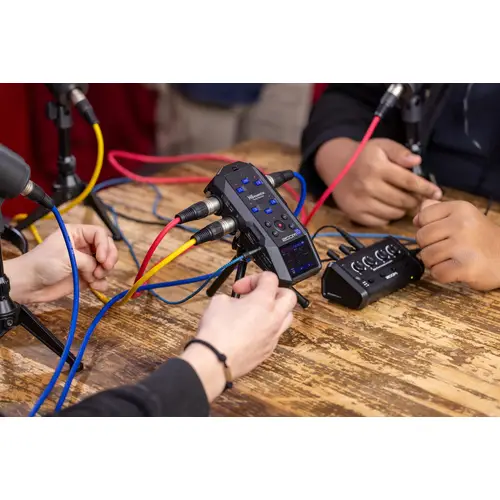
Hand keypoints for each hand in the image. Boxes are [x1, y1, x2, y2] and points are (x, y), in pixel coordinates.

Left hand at [5, 224, 117, 302]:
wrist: (29, 284)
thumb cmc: (42, 264)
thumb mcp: (68, 256)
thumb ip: (88, 260)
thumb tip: (98, 269)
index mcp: (76, 234)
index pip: (100, 234)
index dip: (105, 245)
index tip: (102, 259)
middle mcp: (83, 246)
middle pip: (107, 248)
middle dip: (108, 259)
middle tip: (104, 268)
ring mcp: (85, 262)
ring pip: (106, 264)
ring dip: (104, 272)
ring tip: (94, 278)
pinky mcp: (85, 277)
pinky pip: (101, 279)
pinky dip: (101, 283)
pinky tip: (94, 286)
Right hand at [181, 272, 296, 401]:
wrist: (215, 360)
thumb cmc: (217, 331)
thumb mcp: (219, 301)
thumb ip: (232, 297)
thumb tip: (235, 302)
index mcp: (264, 301)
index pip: (271, 278)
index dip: (254, 279)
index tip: (241, 287)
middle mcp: (274, 318)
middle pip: (289, 297)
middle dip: (275, 292)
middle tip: (258, 295)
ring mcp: (273, 336)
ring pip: (286, 318)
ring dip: (275, 311)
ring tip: (257, 313)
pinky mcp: (268, 351)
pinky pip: (274, 335)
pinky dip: (266, 329)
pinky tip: (250, 331)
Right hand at [315, 137, 442, 225]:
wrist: (335, 166)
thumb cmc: (363, 156)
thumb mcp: (382, 146)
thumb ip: (400, 152)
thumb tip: (416, 162)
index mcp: (377, 167)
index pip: (408, 182)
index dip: (425, 189)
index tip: (437, 193)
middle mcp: (368, 186)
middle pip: (402, 200)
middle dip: (415, 200)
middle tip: (418, 198)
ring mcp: (360, 202)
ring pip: (393, 213)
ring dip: (402, 209)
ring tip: (402, 201)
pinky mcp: (355, 214)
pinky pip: (380, 222)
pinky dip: (388, 216)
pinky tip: (388, 207)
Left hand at [414, 200, 499, 290]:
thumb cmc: (481, 239)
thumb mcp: (464, 217)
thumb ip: (439, 212)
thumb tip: (416, 217)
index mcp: (460, 208)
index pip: (423, 216)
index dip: (426, 228)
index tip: (441, 234)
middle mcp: (461, 224)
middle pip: (421, 237)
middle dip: (428, 247)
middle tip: (446, 250)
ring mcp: (463, 246)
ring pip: (426, 256)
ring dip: (435, 263)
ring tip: (451, 260)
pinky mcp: (466, 267)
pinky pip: (437, 273)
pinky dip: (442, 275)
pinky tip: (455, 270)